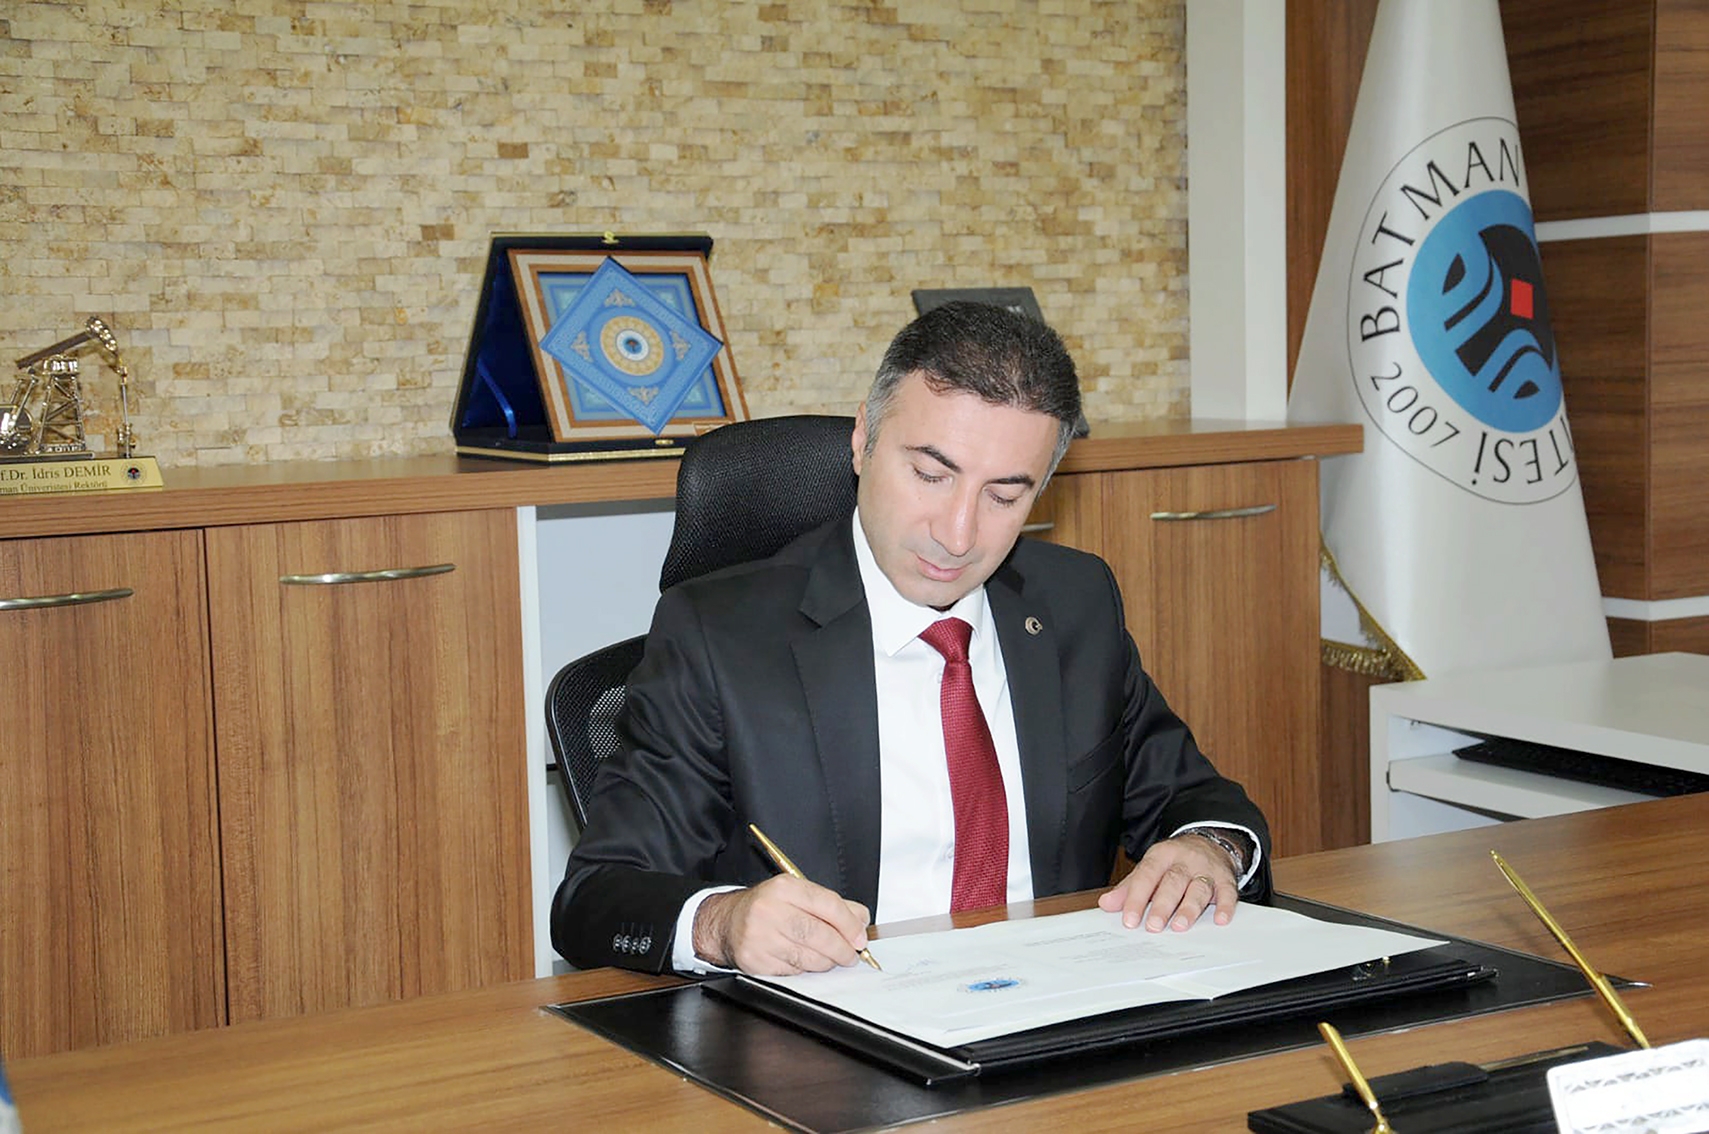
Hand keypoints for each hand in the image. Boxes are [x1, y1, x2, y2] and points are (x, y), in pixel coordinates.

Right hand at [692, 875, 872, 973]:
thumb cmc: (767, 907)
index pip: (827, 905)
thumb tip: (860, 920)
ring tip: (831, 959)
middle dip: (841, 949)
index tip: (860, 937)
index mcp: (784, 888)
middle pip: (818, 934)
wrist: (727, 922)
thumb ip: (831, 905)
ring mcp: (760, 937)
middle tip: (851, 955)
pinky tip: (807, 962)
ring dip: (826, 962)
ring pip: (807, 957)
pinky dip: (805, 970)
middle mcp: (770, 910)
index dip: (849, 924)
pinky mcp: (755, 960)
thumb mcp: (796, 895)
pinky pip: (792, 971)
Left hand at [1097, 833, 1240, 931]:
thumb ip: (1129, 887)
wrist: (1210, 842)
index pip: (1146, 875)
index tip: (1130, 919)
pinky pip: (1228, 891)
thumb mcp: (1150, 868)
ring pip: (1198, 888)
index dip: (1137, 897)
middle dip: (1162, 905)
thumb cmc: (1175, 861)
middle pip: (1173, 882)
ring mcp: (1206, 869)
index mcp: (1161, 855)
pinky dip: (1226, 906)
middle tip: (1154, 926)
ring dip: (1190, 908)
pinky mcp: (1226, 878)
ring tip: (1181, 926)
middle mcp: (1184, 860)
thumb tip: (1106, 904)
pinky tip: (1221, 919)